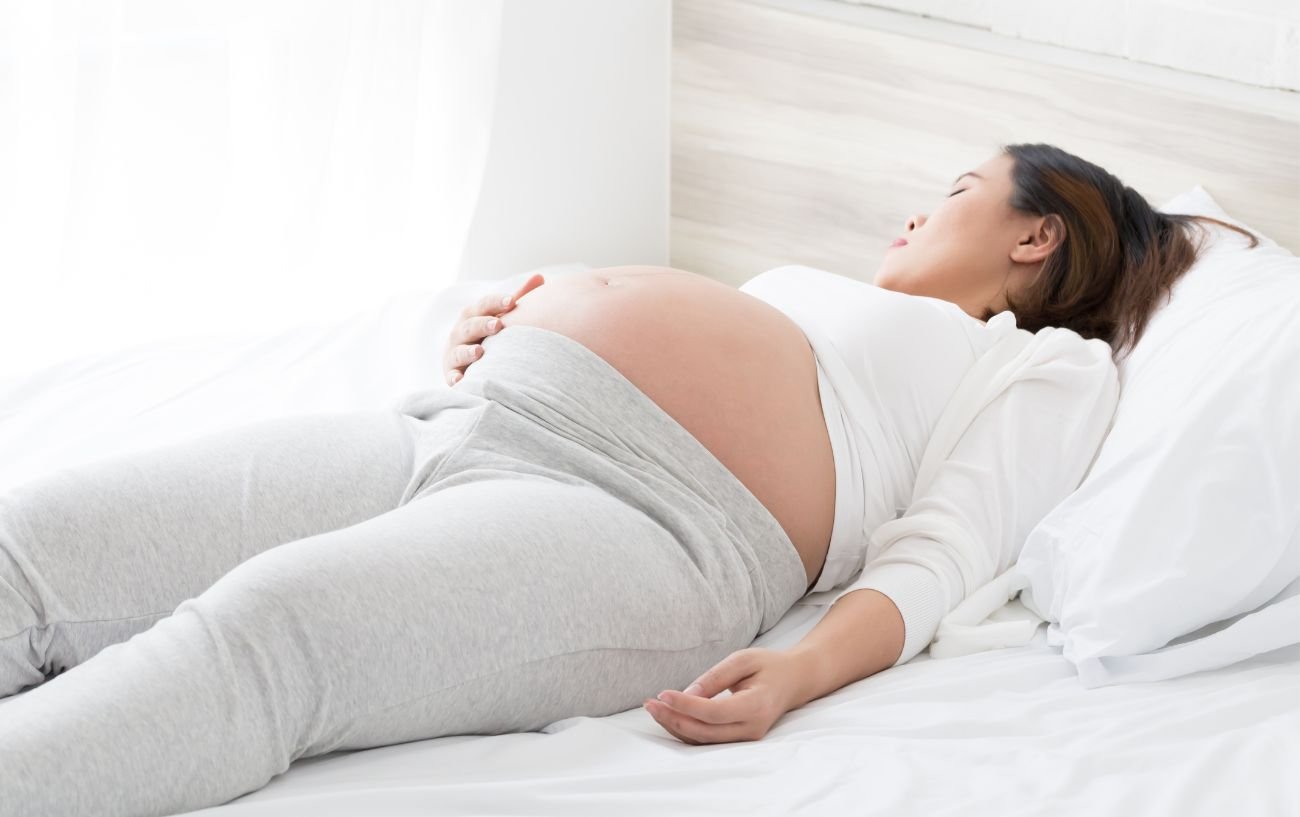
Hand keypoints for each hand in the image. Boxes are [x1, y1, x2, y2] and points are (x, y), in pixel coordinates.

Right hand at [443, 273, 544, 385]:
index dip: (496, 302)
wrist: (464, 360)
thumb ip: (517, 298)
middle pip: (469, 326)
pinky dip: (455, 379)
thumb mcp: (499, 316)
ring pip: (458, 351)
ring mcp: (454, 353)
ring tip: (480, 352)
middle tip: (498, 325)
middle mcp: (460, 333)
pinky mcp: (452, 374)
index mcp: (473, 316)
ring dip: (467, 351)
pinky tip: (461, 381)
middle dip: (482, 324)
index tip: (513, 301)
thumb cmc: (486, 335)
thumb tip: (540, 277)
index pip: (483, 305)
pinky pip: (451, 377)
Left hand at [642, 647, 805, 743]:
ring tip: (653, 708)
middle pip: (704, 732)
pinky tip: (669, 715)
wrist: (794, 681)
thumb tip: (688, 693)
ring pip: (703, 740)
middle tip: (650, 702)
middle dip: (673, 718)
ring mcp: (746, 738)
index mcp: (756, 706)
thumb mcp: (743, 660)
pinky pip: (708, 740)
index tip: (663, 693)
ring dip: (675, 726)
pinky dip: (685, 730)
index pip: (713, 712)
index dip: (685, 705)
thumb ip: (716, 676)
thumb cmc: (768, 666)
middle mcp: (752, 728)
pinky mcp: (739, 740)